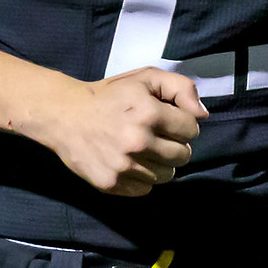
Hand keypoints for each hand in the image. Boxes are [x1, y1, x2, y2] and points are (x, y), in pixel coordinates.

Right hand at [42, 68, 205, 196]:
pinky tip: (130, 162)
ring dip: (161, 164)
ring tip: (144, 150)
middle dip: (176, 146)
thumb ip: (181, 88)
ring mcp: (123, 165)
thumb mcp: (146, 78)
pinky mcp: (110, 183)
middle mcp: (137, 141)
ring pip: (166, 175)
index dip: (183, 125)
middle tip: (158, 137)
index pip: (191, 130)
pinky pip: (145, 189)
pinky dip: (142, 179)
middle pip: (183, 156)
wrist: (65, 115)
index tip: (169, 121)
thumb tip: (202, 115)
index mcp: (149, 113)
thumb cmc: (110, 95)